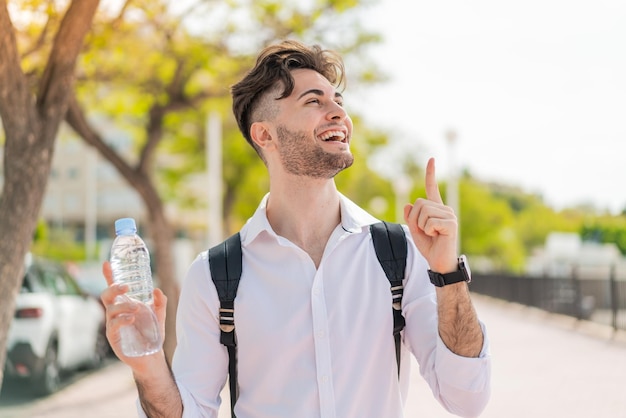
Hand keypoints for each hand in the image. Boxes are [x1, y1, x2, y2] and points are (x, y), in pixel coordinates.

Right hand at [100, 261, 166, 369]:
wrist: (152, 356)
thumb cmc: (152, 334)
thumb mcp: (159, 315)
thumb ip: (159, 302)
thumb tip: (157, 290)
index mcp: (124, 304)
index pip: (114, 289)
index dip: (109, 276)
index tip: (106, 263)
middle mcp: (116, 313)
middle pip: (106, 295)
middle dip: (113, 288)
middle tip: (126, 287)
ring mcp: (113, 324)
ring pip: (110, 309)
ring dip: (123, 306)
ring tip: (136, 309)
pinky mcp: (113, 337)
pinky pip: (113, 325)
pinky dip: (122, 319)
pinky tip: (132, 318)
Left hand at [403, 157, 457, 272]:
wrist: (439, 263)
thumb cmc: (429, 247)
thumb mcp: (415, 230)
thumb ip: (410, 217)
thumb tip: (408, 205)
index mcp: (436, 209)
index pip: (432, 188)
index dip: (431, 174)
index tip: (431, 159)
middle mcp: (445, 209)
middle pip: (419, 203)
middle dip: (414, 219)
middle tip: (425, 232)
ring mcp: (449, 215)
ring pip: (423, 212)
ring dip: (421, 226)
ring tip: (432, 235)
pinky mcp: (451, 224)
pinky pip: (429, 222)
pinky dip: (428, 231)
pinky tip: (437, 236)